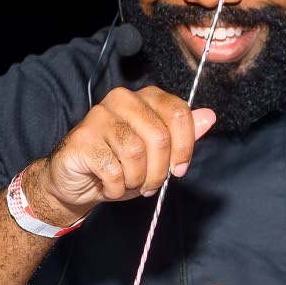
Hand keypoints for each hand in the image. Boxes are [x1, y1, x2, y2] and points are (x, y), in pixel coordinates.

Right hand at [22, 87, 215, 225]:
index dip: (184, 146)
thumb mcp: (157, 152)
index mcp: (145, 98)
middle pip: (159, 136)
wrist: (76, 181)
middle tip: (150, 184)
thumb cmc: (120, 164)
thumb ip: (182, 134)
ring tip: (129, 183)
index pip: (178, 113)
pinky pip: (113, 169)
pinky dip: (116, 187)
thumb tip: (209, 116)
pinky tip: (110, 185)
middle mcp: (122, 100)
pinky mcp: (82, 139)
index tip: (179, 169)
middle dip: (159, 170)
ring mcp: (99, 117)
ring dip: (137, 179)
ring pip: (136, 152)